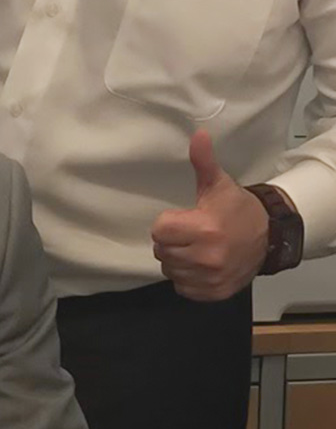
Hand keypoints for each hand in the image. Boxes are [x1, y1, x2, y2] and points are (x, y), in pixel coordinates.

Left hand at [150, 130, 268, 301]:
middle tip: (191, 234)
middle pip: (161, 251)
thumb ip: (203, 162)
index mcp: (205, 229)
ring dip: (178, 261)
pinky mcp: (213, 292)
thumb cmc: (237, 210)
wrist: (269, 237)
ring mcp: (210, 278)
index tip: (183, 219)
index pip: (159, 231)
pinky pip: (181, 287)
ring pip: (169, 270)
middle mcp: (206, 257)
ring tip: (197, 249)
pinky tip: (201, 265)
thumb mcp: (218, 185)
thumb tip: (198, 135)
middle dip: (171, 242)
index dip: (167, 224)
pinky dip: (187, 278)